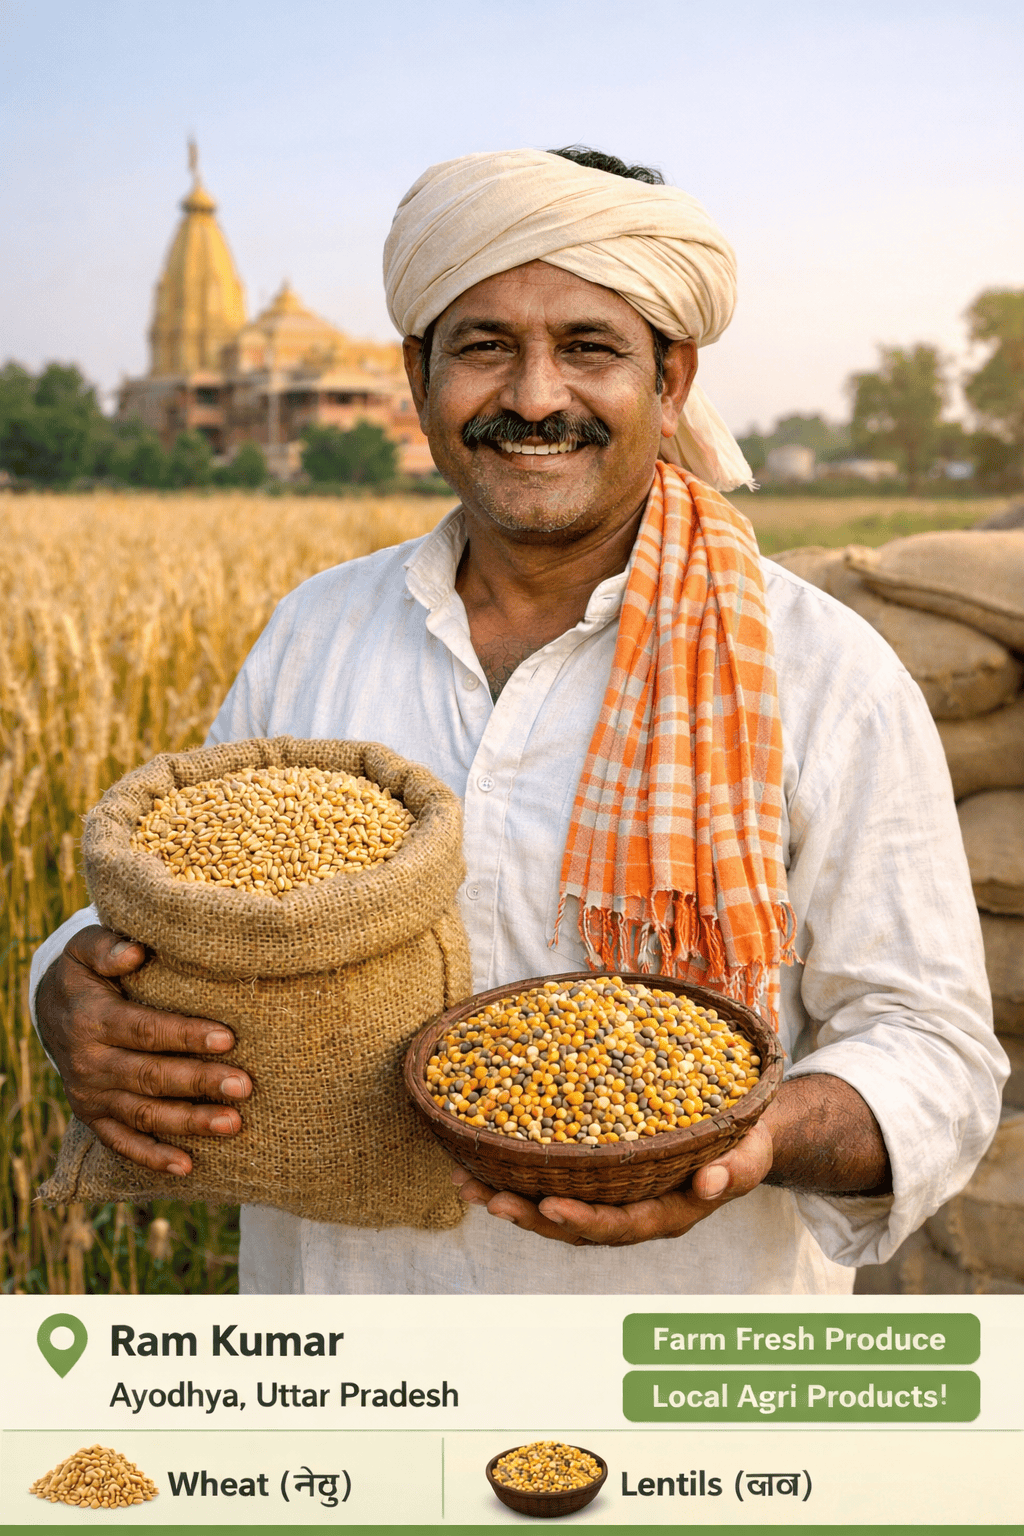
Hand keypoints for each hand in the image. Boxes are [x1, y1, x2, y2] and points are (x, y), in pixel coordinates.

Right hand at [36, 924, 251, 1176]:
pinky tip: (188, 1167)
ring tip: (233, 1123)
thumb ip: (108, 947)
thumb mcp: (86, 950)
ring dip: (189, 1122)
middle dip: (200, 1082)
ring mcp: (92, 1096)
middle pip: (151, 1076)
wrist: (51, 1010)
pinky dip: (153, 1158)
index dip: (186, 1035)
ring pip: (144, 1113)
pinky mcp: (94, 1118)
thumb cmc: (86, 974)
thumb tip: (135, 952)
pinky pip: (123, 1144)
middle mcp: (90, 1063)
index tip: (228, 1038)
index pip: (145, 1030)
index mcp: (93, 1021)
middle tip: (244, 1085)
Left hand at [450, 1120, 773, 1246]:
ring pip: (554, 1205)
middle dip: (530, 1214)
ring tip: (465, 1183)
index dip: (585, 1220)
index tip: (551, 1207)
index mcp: (666, 1215)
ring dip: (509, 1197)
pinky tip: (480, 1156)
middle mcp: (631, 1212)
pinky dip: (517, 1171)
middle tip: (491, 1200)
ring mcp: (611, 1197)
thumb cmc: (746, 1143)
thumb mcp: (749, 1155)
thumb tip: (708, 1183)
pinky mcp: (598, 1176)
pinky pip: (554, 1179)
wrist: (741, 1132)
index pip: (620, 1226)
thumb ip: (733, 1171)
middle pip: (574, 1225)